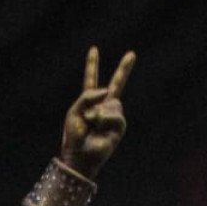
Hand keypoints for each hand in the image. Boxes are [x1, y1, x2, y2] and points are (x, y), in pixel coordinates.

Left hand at [58, 47, 134, 177]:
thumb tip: (108, 91)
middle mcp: (103, 106)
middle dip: (124, 69)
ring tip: (92, 123)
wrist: (80, 156)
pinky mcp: (119, 126)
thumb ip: (88, 95)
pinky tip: (99, 126)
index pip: (91, 79)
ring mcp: (112, 115)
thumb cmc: (74, 136)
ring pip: (113, 102)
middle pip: (116, 84)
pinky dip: (106, 118)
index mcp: (89, 101)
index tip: (93, 50)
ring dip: (99, 112)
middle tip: (132, 54)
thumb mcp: (75, 111)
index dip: (92, 65)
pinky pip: (116, 114)